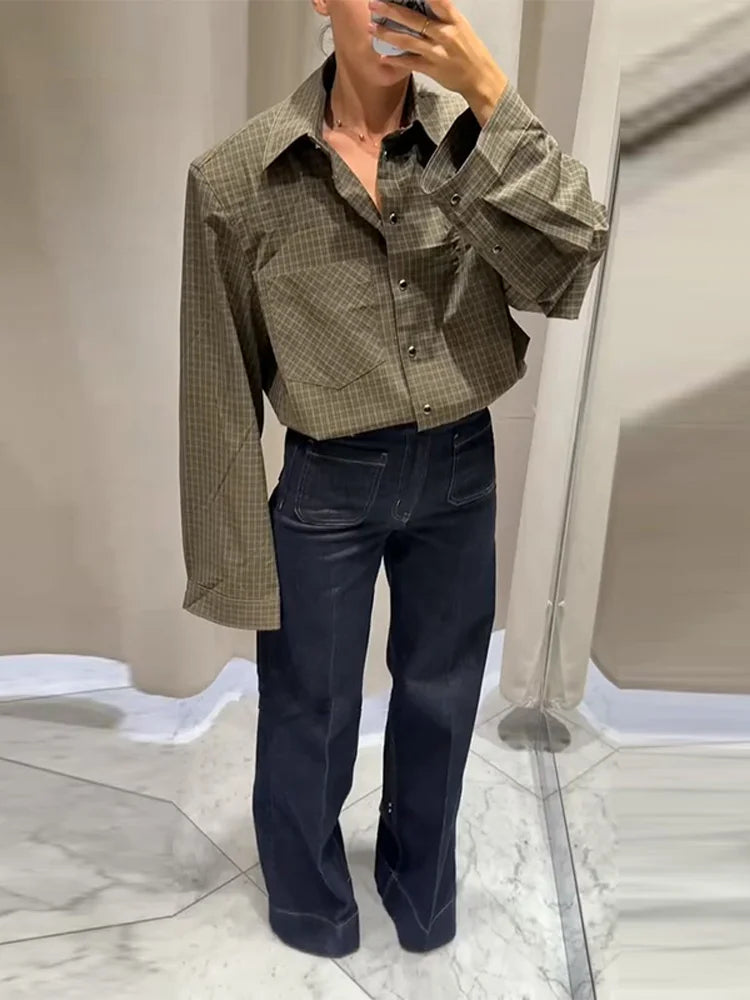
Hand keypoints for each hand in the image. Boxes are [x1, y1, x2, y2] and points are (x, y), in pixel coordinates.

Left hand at [367, 0, 507, 120]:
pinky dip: (395, 60)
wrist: (480, 77)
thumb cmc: (469, 50)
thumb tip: (422, 4)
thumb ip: (442, 15)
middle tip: (374, 5)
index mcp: (453, 19)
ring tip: (372, 28)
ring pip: (408, 41)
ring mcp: (437, 52)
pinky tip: (383, 56)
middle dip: (391, 11)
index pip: (436, 0)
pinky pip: (410, 63)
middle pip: (414, 20)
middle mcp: (445, 34)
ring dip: (387, 34)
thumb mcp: (460, 26)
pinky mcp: (432, 69)